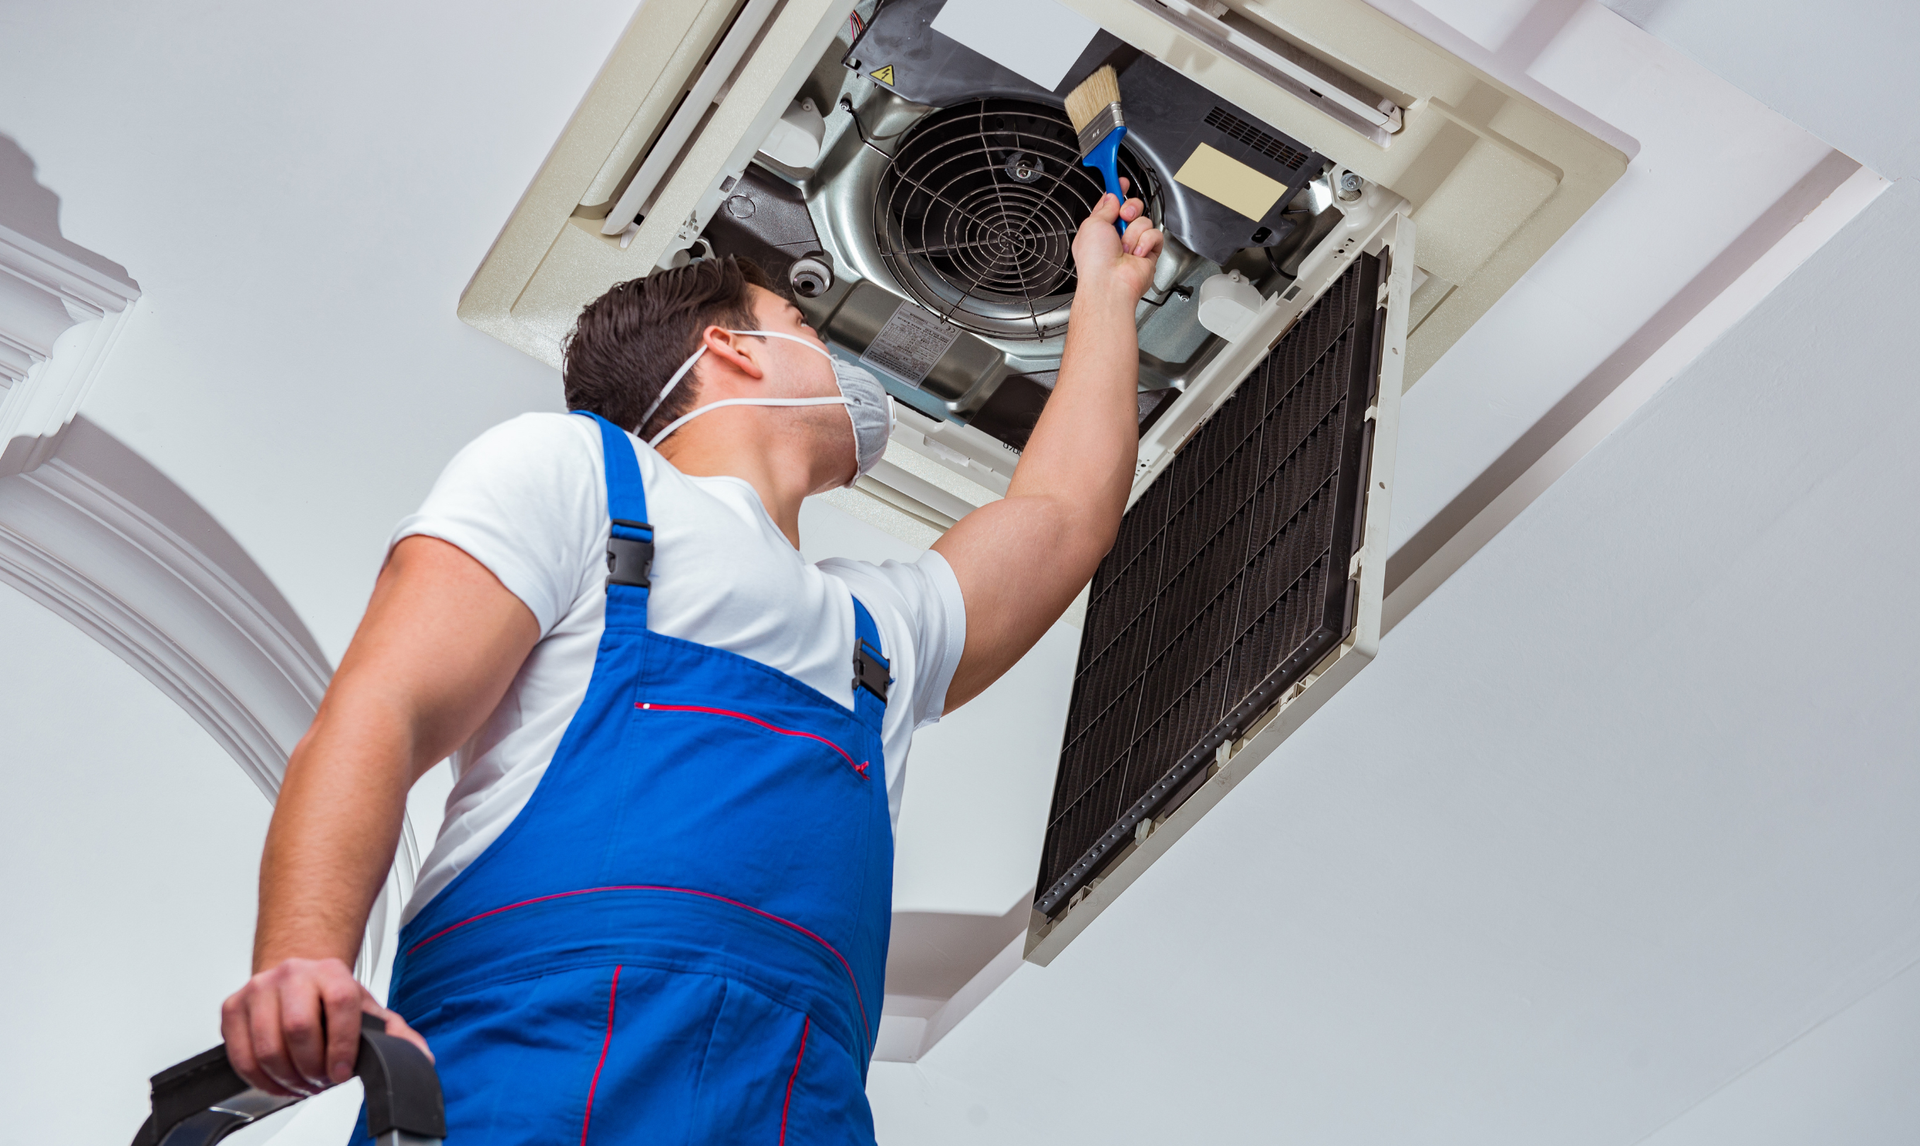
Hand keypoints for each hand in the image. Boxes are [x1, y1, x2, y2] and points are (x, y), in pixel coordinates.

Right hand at [221, 956, 431, 1095]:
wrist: (296, 978)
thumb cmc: (331, 998)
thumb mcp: (367, 1010)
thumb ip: (394, 1034)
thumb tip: (420, 1058)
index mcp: (331, 971)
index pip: (339, 1004)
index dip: (342, 1046)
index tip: (342, 1072)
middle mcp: (292, 974)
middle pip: (298, 1028)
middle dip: (312, 1067)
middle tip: (321, 1080)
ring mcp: (258, 989)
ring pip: (267, 1046)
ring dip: (287, 1078)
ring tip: (302, 1083)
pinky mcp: (232, 1007)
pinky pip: (241, 1055)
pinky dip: (260, 1079)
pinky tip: (278, 1082)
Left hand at [1071, 178, 1163, 305]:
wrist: (1110, 283)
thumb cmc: (1095, 261)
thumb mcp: (1092, 224)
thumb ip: (1104, 207)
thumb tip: (1111, 197)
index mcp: (1100, 229)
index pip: (1111, 203)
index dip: (1117, 190)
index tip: (1120, 181)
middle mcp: (1116, 236)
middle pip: (1132, 208)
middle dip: (1129, 209)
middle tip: (1123, 218)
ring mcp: (1133, 244)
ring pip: (1144, 220)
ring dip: (1134, 232)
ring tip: (1125, 247)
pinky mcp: (1149, 252)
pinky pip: (1155, 234)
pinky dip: (1146, 242)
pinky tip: (1136, 254)